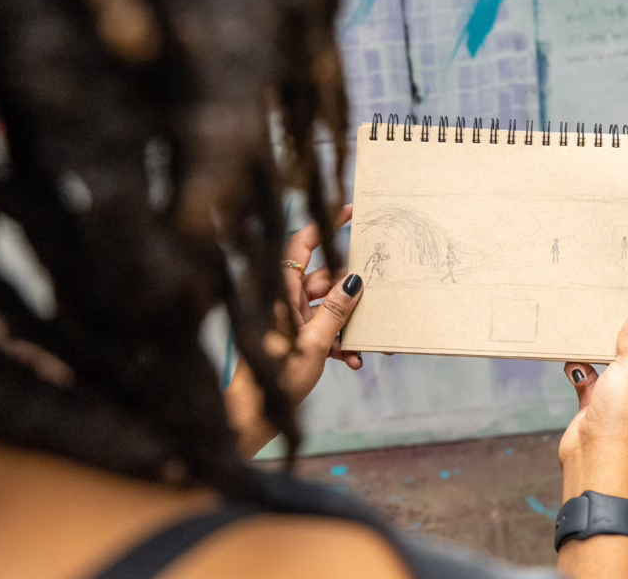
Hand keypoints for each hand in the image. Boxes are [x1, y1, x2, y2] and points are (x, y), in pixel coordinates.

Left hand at [279, 206, 362, 378]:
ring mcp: (291, 317)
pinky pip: (324, 328)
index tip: (350, 211)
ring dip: (348, 324)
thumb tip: (356, 280)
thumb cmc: (273, 379)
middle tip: (375, 290)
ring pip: (328, 306)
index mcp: (280, 291)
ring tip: (365, 342)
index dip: (325, 225)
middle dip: (350, 290)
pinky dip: (339, 341)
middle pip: (324, 278)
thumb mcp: (313, 344)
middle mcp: (284, 299)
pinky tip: (354, 360)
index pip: (302, 245)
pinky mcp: (297, 336)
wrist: (251, 416)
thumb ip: (336, 311)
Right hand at [558, 276, 627, 503]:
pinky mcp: (597, 396)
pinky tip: (571, 360)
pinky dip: (579, 362)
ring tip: (588, 313)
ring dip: (599, 334)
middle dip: (626, 311)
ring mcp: (620, 385)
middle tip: (611, 286)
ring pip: (611, 349)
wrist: (598, 456)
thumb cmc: (624, 412)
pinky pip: (588, 370)